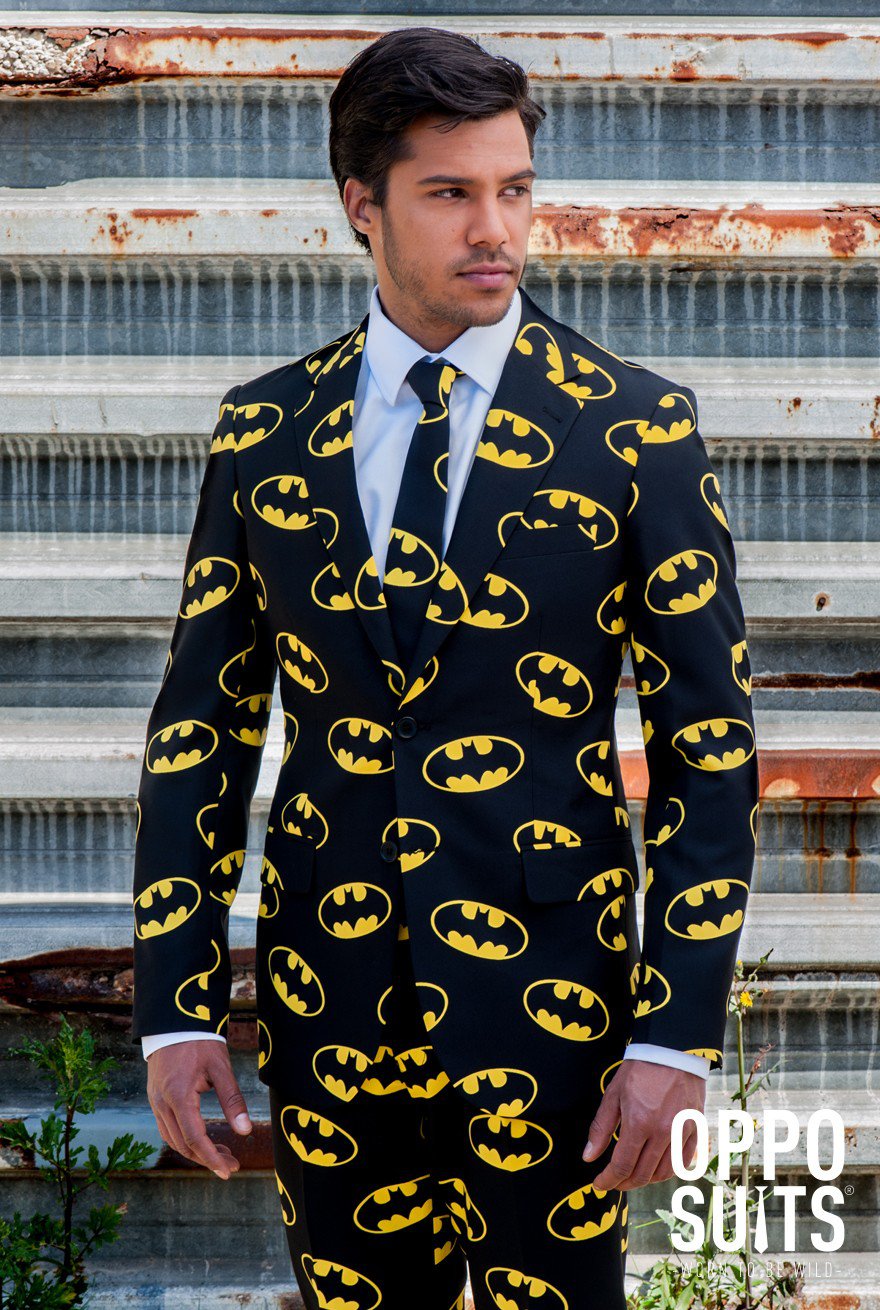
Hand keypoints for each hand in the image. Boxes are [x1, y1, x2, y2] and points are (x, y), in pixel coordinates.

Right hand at [146, 1040, 251, 1179]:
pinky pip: (167, 1127)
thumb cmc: (199, 1041)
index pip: (195, 1139)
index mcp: (178, 1096)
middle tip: (231, 1164)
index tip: (229, 1170)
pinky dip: (184, 1139)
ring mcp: (155, 1102)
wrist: (173, 1020)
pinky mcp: (155, 1098)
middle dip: (207, 1158)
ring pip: (172, 1139)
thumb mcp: (221, 1067)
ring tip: (222, 1153)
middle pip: (182, 1144)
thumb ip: (233, 1100)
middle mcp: (162, 1103)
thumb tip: (246, 1131)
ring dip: (195, 1151)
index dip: (212, 1158)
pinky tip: (201, 1138)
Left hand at [582, 1059, 704, 1190]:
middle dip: (624, 1183)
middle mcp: (663, 1132)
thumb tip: (589, 1157)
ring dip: (646, 1180)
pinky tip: (656, 1167)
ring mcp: (682, 1132)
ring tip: (633, 1175)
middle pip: (643, 1174)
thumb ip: (601, 1128)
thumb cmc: (640, 1069)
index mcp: (639, 1123)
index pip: (622, 1166)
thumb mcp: (613, 1094)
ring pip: (663, 1173)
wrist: (673, 1050)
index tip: (599, 1184)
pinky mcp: (696, 1129)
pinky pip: (683, 1163)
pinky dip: (668, 1171)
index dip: (608, 1180)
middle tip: (613, 1181)